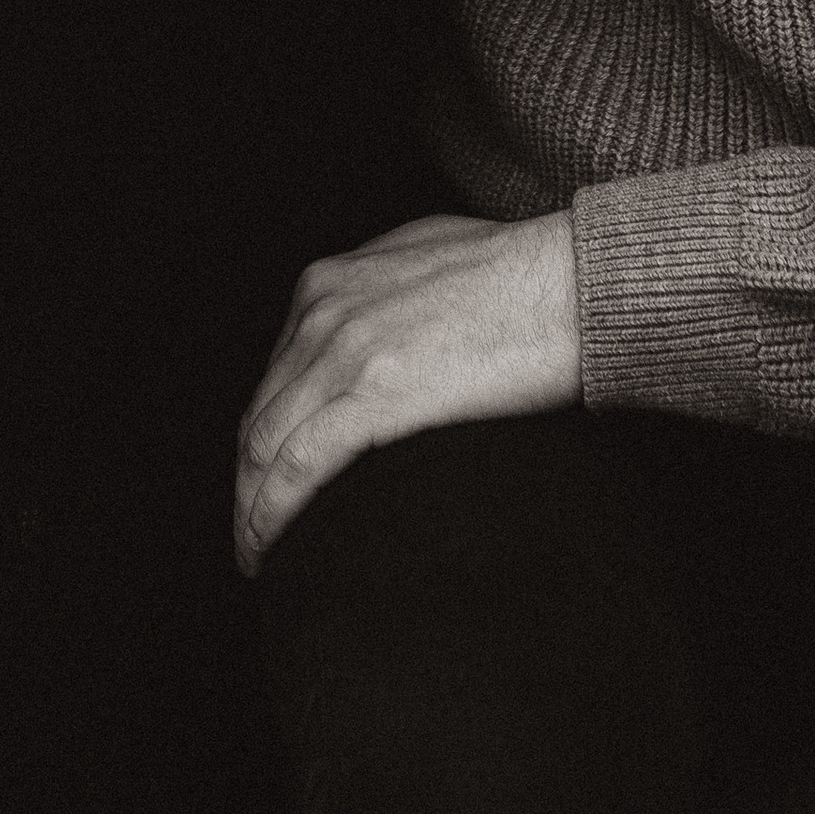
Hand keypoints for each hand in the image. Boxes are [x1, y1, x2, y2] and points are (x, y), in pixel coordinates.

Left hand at [233, 208, 580, 576]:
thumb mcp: (422, 257)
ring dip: (250, 510)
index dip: (263, 437)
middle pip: (259, 416)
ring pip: (265, 448)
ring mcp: (344, 354)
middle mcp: (322, 314)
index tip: (266, 478)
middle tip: (249, 533)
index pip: (273, 377)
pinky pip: (298, 468)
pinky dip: (271, 515)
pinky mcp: (375, 397)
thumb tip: (377, 330)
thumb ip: (381, 293)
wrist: (568, 285)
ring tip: (255, 557)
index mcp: (329, 284)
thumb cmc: (516, 274)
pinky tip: (268, 549)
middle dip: (246, 482)